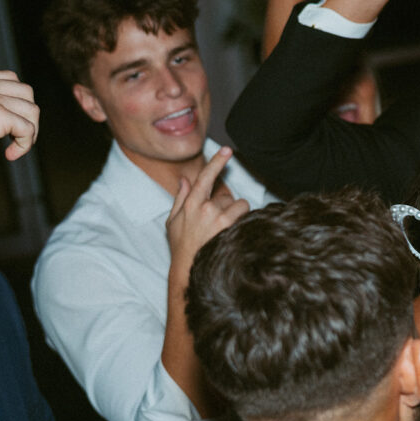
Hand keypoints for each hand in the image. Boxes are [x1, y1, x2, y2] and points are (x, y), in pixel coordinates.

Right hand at [0, 71, 38, 163]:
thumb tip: (14, 106)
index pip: (9, 79)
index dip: (18, 101)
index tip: (10, 125)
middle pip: (25, 91)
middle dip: (29, 115)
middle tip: (17, 136)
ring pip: (30, 108)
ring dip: (29, 131)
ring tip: (13, 146)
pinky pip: (27, 126)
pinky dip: (24, 144)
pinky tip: (9, 154)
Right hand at [166, 147, 250, 275]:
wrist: (189, 271)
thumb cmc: (180, 246)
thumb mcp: (173, 221)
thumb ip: (180, 198)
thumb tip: (185, 179)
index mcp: (191, 204)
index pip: (206, 177)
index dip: (217, 161)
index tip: (227, 149)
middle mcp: (206, 208)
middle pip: (227, 196)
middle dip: (225, 207)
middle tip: (216, 225)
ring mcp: (220, 220)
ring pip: (239, 206)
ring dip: (236, 215)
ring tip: (225, 231)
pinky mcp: (233, 230)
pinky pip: (246, 216)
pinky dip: (244, 222)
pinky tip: (234, 234)